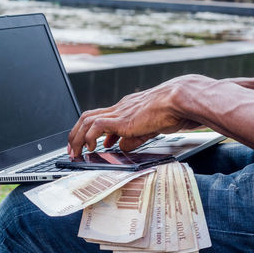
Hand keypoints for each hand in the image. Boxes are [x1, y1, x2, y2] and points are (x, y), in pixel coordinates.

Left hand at [68, 75, 203, 156]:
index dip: (92, 132)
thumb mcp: (150, 129)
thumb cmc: (173, 111)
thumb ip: (135, 137)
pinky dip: (89, 137)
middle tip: (73, 149)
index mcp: (127, 109)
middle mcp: (120, 108)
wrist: (179, 100)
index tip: (91, 144)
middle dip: (77, 134)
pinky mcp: (121, 119)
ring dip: (77, 137)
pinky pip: (96, 125)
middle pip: (88, 117)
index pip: (102, 117)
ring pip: (87, 120)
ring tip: (76, 152)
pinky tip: (91, 147)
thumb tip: (121, 146)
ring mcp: (119, 112)